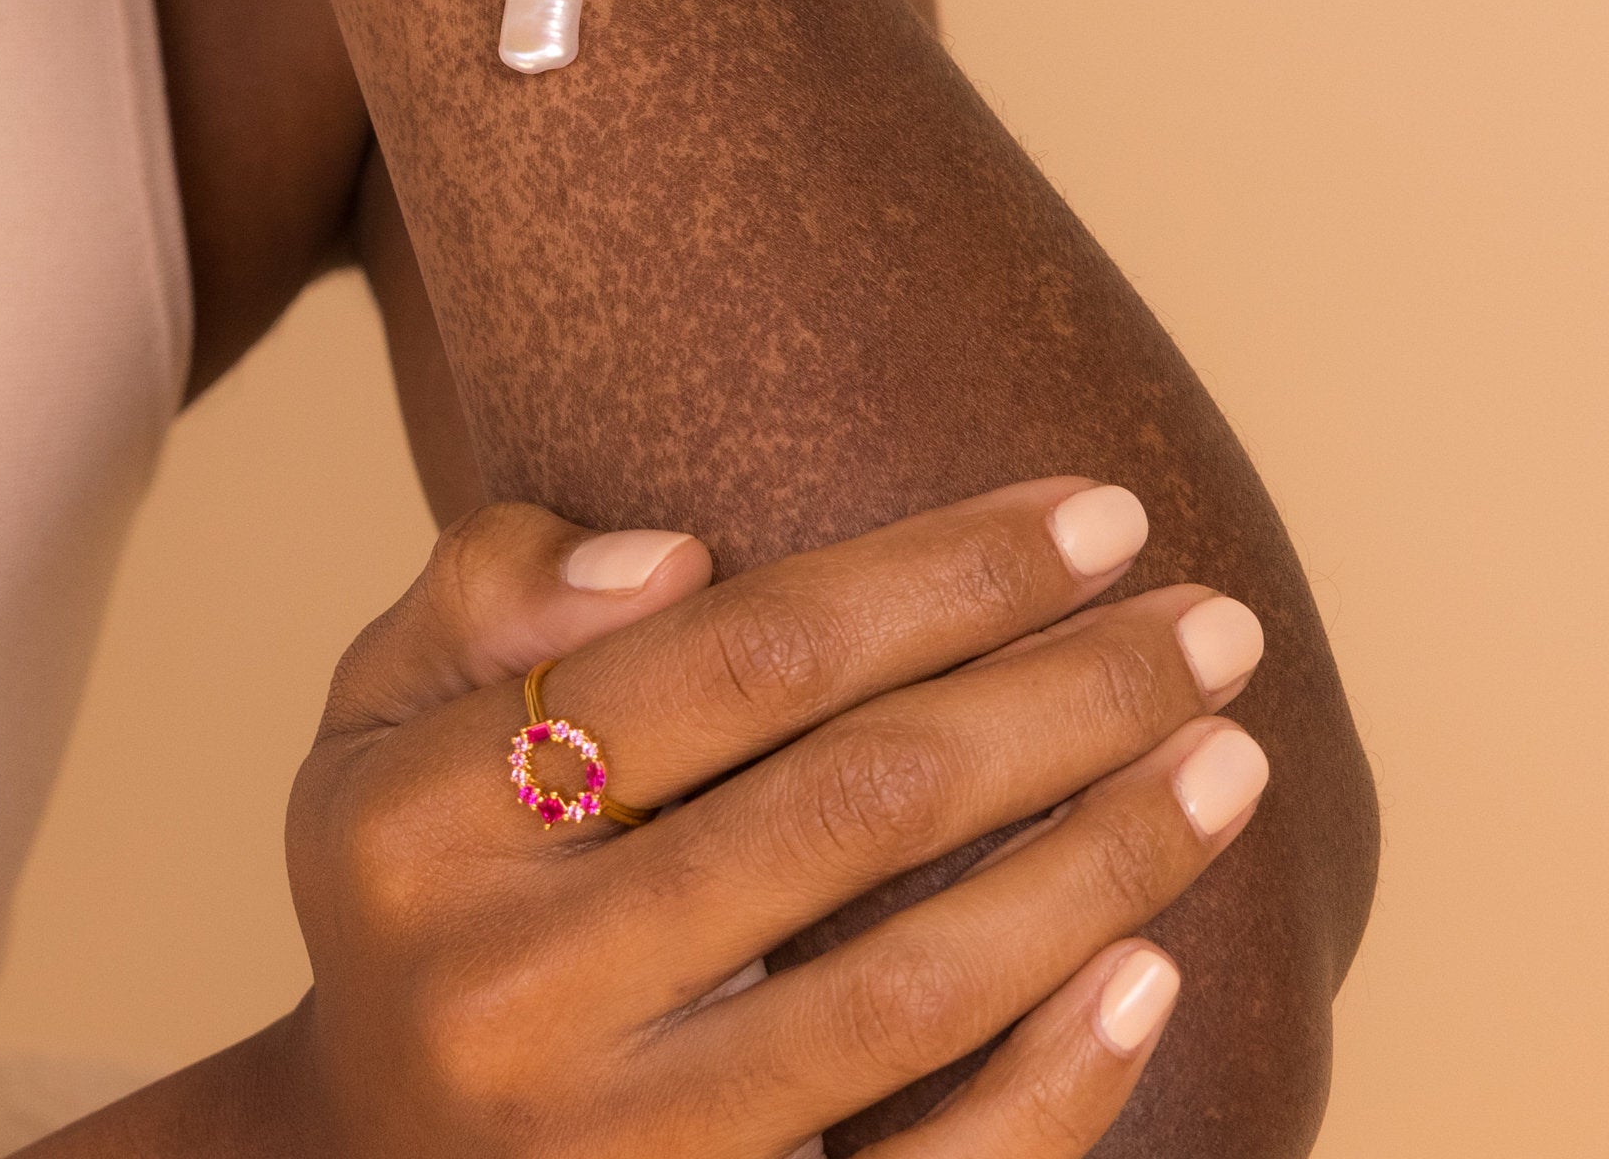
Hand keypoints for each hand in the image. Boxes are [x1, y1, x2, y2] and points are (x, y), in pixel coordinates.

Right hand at [270, 483, 1269, 1156]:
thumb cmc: (421, 895)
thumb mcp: (378, 721)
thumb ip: (487, 597)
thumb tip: (679, 554)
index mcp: (421, 818)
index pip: (733, 655)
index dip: (938, 575)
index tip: (1097, 513)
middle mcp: (509, 989)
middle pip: (852, 804)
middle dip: (1068, 693)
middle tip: (1215, 621)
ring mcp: (614, 1150)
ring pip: (912, 990)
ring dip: (1103, 861)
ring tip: (1230, 756)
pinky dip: (1055, 1085)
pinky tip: (1158, 969)